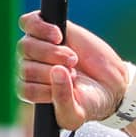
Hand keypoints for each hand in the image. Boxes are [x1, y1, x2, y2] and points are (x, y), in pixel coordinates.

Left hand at [16, 12, 126, 129]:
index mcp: (32, 92)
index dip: (47, 88)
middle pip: (24, 67)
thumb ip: (63, 101)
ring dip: (50, 52)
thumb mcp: (76, 114)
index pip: (25, 89)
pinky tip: (58, 36)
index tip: (69, 87)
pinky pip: (27, 23)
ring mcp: (37, 49)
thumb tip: (57, 72)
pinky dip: (41, 28)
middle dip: (51, 70)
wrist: (111, 84)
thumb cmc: (90, 102)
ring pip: (26, 46)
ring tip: (72, 58)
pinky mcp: (46, 30)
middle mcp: (30, 70)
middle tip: (75, 73)